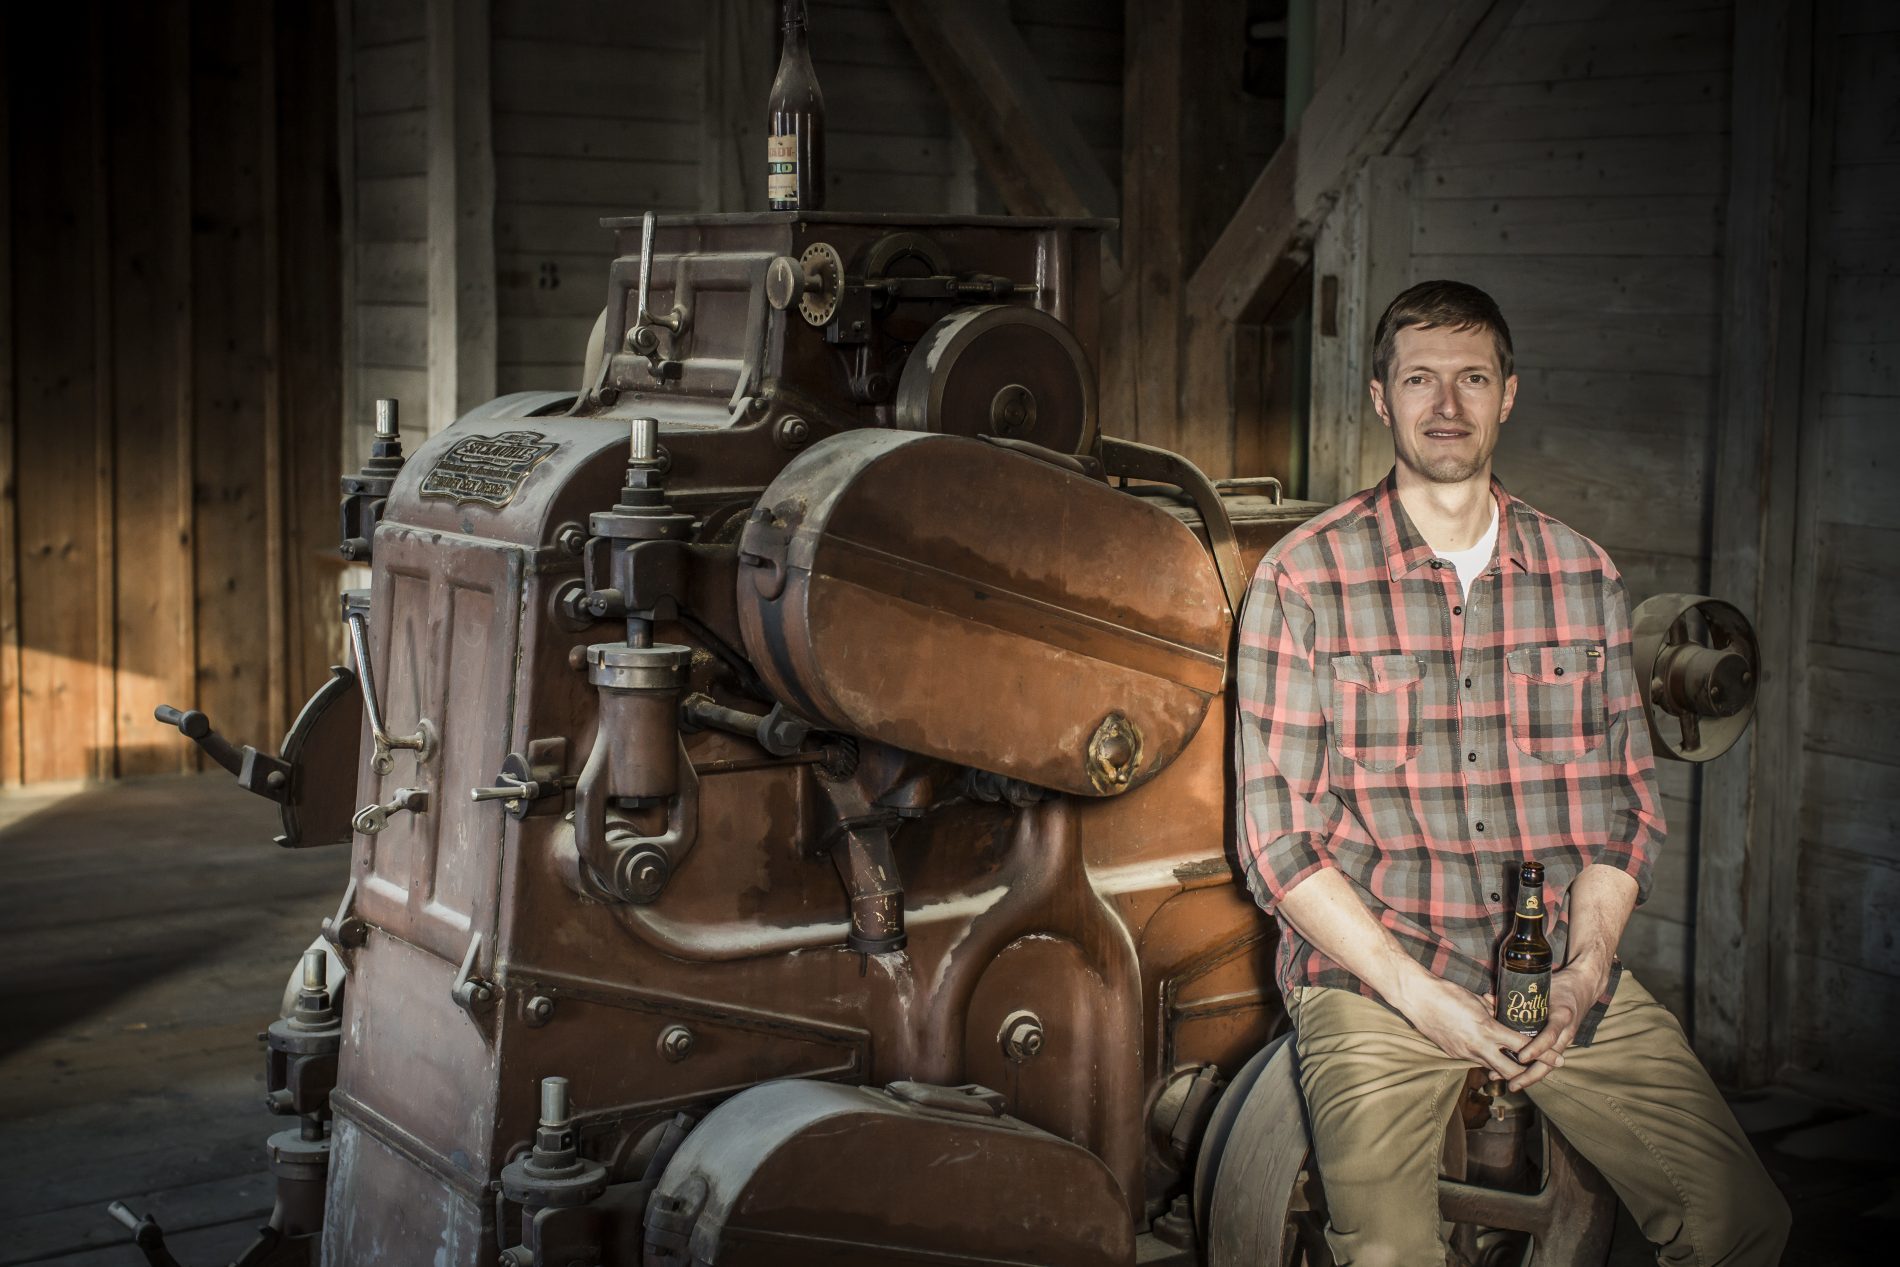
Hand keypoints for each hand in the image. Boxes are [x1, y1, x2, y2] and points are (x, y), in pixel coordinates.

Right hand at [1394, 972, 1537, 1082]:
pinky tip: (1489, 1052)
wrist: (1417, 998)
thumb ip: (1493, 1010)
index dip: (1544, 1055)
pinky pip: (1477, 1061)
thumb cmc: (1447, 993)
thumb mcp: (1477, 999)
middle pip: (1511, 1071)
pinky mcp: (1454, 1055)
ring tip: (1518, 1063)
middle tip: (1542, 1070)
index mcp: (1487, 1029)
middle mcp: (1478, 1046)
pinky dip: (1487, 1059)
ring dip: (1506, 1067)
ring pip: (1493, 1068)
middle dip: (1529, 1074)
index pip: (1523, 1047)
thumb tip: (1502, 1012)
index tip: (1559, 1059)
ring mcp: (1464, 1053)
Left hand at [1505, 960, 1604, 1090]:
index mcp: (1561, 1016)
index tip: (1521, 1058)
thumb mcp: (1541, 985)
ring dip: (1530, 1076)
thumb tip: (1487, 998)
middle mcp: (1565, 1033)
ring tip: (1510, 1084)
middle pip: (1550, 1061)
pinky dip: (1534, 1068)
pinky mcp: (1561, 1043)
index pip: (1550, 1037)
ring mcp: (1564, 1041)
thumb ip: (1516, 992)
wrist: (1583, 987)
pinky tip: (1518, 1074)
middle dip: (1530, 1075)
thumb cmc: (1559, 984)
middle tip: (1512, 1084)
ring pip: (1548, 1064)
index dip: (1535, 1048)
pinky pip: (1548, 1059)